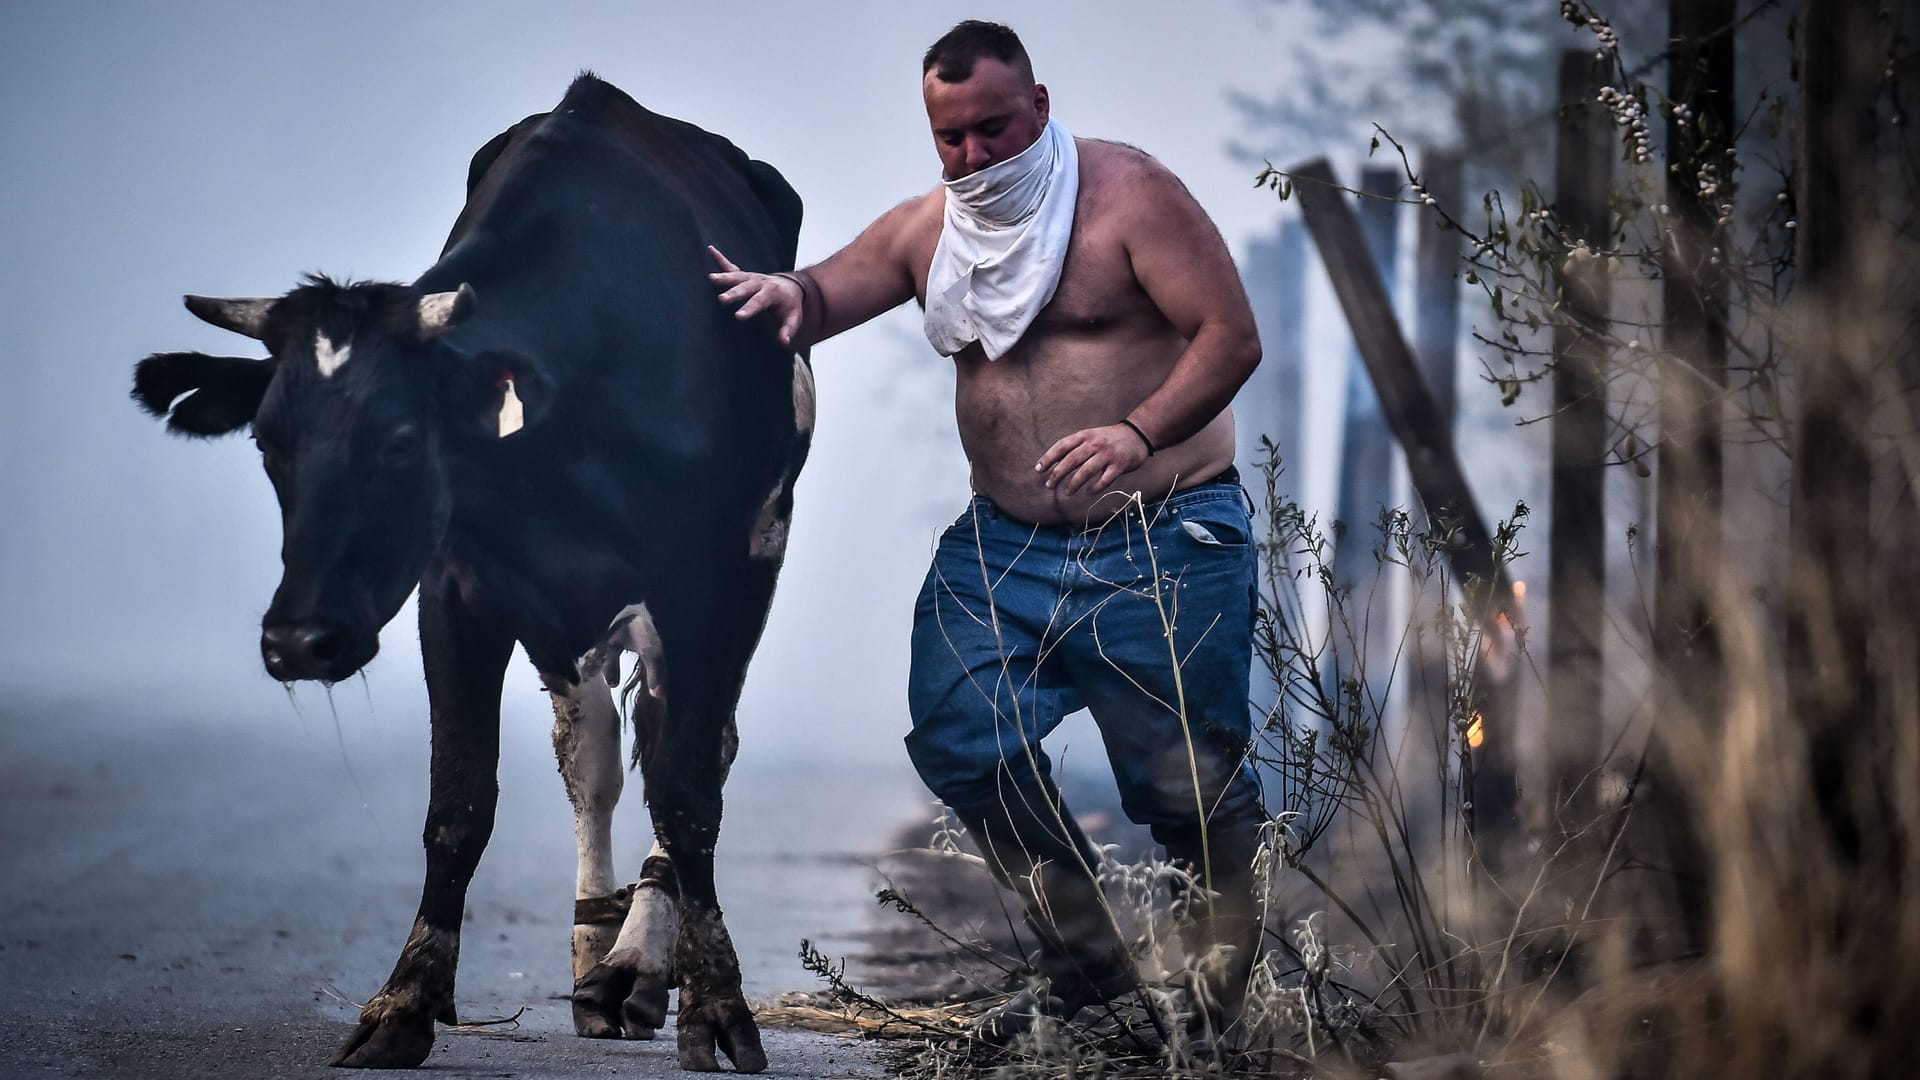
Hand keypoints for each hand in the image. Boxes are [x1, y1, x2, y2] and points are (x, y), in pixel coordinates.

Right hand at [707, 245, 803, 346]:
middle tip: (722, 300)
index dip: (749, 308)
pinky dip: (721, 258)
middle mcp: (761, 282)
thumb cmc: (790, 305)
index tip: (738, 316)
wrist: (791, 287)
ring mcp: (752, 277)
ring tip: (711, 278)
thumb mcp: (794, 318)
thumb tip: (784, 342)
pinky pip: (731, 266)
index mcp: (772, 293)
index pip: (759, 301)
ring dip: (724, 277)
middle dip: (734, 293)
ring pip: (737, 276)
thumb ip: (788, 329)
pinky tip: (710, 249)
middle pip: (746, 288)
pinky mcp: (745, 275)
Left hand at [1036, 423, 1150, 495]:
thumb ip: (1075, 447)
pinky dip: (1094, 488)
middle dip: (1058, 474)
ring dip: (1074, 484)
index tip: (1038, 470)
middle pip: (1072, 460)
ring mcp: (1107, 454)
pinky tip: (1087, 492)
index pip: (1062, 446)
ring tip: (1066, 492)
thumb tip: (1053, 463)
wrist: (1137, 434)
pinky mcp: (1119, 465)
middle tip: (1049, 485)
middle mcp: (1095, 444)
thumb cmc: (1109, 438)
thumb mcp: (1091, 436)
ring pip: (1086, 471)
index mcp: (1085, 435)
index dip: (1048, 458)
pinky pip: (1104, 480)